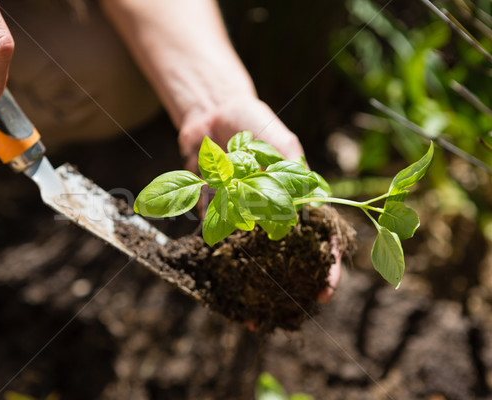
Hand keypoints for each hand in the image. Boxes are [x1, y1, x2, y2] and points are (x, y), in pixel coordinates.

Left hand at [178, 96, 339, 303]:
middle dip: (288, 281)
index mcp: (295, 195)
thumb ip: (293, 172)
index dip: (324, 263)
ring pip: (250, 252)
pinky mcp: (215, 210)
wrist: (211, 113)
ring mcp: (242, 213)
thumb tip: (311, 209)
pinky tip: (218, 278)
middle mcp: (270, 210)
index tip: (325, 290)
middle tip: (287, 310)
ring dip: (251, 278)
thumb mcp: (282, 144)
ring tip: (252, 307)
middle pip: (285, 252)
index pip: (317, 235)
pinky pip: (216, 238)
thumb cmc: (254, 123)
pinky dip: (217, 256)